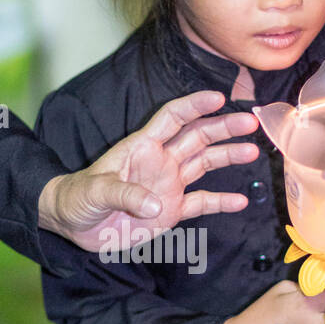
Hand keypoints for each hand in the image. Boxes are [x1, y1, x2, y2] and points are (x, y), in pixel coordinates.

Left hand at [38, 91, 259, 252]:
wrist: (72, 225)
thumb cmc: (78, 198)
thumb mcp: (96, 192)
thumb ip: (124, 195)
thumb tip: (157, 205)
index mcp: (142, 147)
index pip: (172, 118)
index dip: (194, 106)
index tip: (219, 98)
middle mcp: (160, 161)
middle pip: (197, 137)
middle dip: (223, 128)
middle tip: (250, 123)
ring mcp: (168, 185)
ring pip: (204, 164)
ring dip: (228, 157)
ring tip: (253, 151)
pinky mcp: (171, 211)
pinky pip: (200, 203)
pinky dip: (220, 202)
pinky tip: (240, 201)